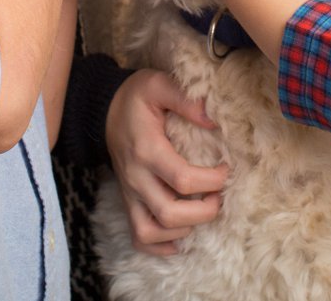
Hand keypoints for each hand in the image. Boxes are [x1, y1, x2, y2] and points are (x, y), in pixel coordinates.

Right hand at [107, 69, 228, 254]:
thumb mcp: (158, 84)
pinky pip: (138, 237)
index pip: (183, 179)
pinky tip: (181, 236)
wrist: (104, 110)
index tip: (227, 170)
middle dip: (203, 212)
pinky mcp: (128, 201)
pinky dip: (160, 245)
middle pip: (169, 214)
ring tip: (201, 212)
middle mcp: (137, 178)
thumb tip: (212, 119)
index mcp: (148, 150)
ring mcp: (130, 193)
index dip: (212, 181)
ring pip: (151, 232)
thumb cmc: (136, 97)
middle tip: (219, 197)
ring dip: (182, 231)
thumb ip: (185, 99)